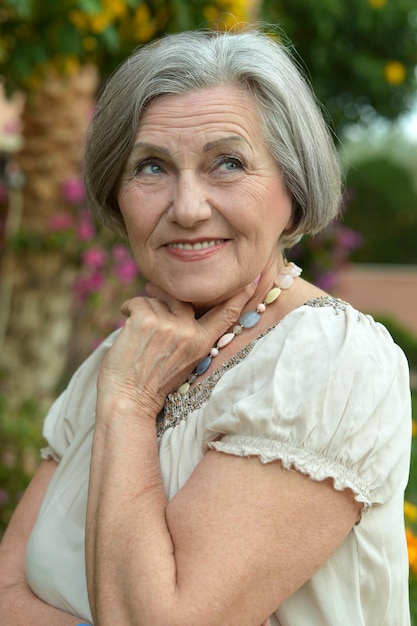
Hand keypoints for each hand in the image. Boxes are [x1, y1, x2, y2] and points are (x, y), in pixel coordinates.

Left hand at [97, 280, 256, 416]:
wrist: (128, 401)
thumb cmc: (152, 383)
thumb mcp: (185, 361)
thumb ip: (192, 336)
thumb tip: (185, 306)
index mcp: (203, 344)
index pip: (226, 315)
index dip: (239, 296)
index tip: (250, 281)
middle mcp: (190, 333)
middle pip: (183, 298)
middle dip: (165, 295)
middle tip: (151, 293)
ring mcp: (169, 325)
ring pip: (157, 300)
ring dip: (144, 309)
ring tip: (137, 330)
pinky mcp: (146, 320)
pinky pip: (138, 301)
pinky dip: (128, 308)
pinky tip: (126, 319)